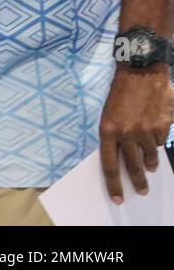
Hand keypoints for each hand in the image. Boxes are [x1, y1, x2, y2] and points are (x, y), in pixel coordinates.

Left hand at [99, 67, 173, 202]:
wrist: (139, 72)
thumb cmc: (120, 93)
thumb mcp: (109, 113)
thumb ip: (115, 136)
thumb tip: (123, 157)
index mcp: (107, 130)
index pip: (110, 166)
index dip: (114, 185)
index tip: (118, 198)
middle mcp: (126, 134)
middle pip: (132, 166)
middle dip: (138, 181)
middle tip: (142, 191)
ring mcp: (145, 131)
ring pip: (150, 156)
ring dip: (150, 163)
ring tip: (151, 166)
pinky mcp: (161, 126)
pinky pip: (160, 142)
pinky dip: (157, 141)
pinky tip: (155, 133)